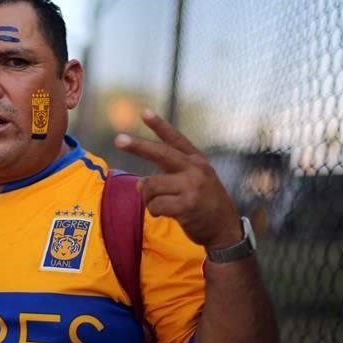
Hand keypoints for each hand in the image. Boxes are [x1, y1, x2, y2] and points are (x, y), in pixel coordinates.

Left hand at [114, 109, 240, 248]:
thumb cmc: (206, 205)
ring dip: (148, 198)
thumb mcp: (197, 182)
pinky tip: (164, 214)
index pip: (176, 140)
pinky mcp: (186, 205)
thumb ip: (170, 177)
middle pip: (160, 153)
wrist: (225, 230)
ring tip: (161, 205)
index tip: (144, 112)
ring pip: (151, 186)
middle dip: (137, 146)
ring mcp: (191, 187)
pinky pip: (155, 205)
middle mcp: (195, 170)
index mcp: (197, 162)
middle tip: (118, 140)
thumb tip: (139, 183)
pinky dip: (154, 211)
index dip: (160, 126)